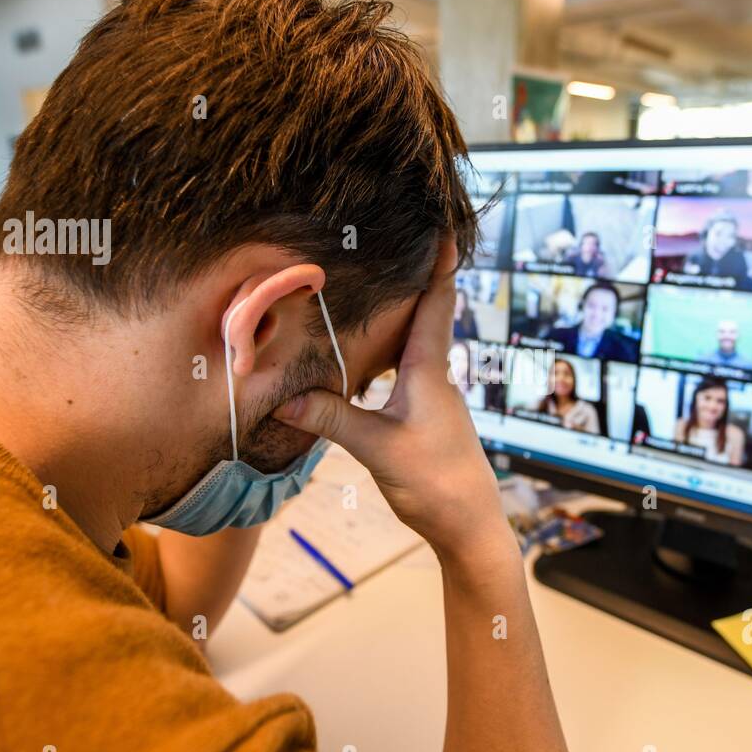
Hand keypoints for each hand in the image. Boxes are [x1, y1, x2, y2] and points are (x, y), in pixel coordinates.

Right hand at [276, 237, 510, 561]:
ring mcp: (434, 399)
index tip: (446, 225)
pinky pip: (409, 374)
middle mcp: (436, 377)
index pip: (437, 303)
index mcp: (430, 370)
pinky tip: (371, 363)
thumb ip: (330, 420)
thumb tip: (281, 398)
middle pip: (427, 317)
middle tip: (397, 248)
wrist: (470, 526)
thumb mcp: (377, 449)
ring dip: (401, 319)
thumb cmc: (435, 483)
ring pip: (417, 347)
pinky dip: (392, 356)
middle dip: (415, 280)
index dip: (441, 263)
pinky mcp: (429, 420)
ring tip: (376, 294)